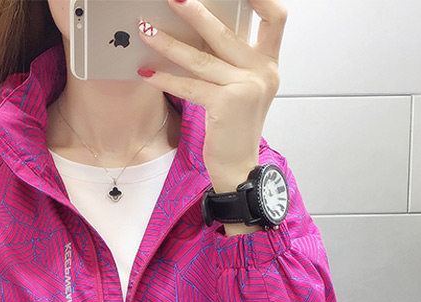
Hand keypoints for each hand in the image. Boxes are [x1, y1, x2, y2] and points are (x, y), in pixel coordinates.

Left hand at [137, 0, 286, 191]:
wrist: (239, 167)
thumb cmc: (235, 129)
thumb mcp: (243, 90)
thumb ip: (233, 62)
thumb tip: (201, 30)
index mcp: (269, 65)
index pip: (275, 18)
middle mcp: (262, 73)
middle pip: (226, 32)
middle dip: (195, 12)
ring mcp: (246, 88)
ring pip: (201, 57)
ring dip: (168, 42)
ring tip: (145, 29)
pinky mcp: (226, 105)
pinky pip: (190, 85)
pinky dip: (165, 78)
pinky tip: (147, 72)